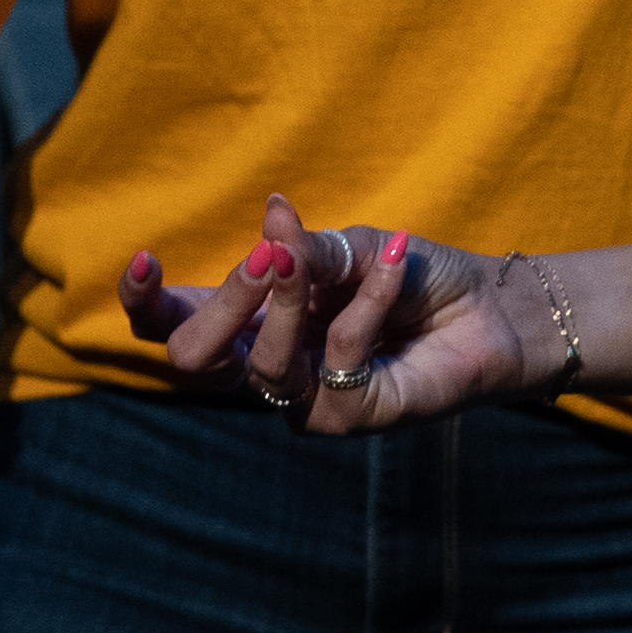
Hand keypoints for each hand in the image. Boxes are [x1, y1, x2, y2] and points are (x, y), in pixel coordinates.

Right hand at [123, 194, 557, 433]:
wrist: (488, 306)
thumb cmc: (412, 273)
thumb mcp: (355, 246)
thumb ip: (310, 248)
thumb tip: (272, 215)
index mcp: (250, 319)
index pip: (173, 324)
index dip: (144, 302)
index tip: (143, 257)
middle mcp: (265, 363)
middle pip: (196, 359)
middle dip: (222, 303)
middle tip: (267, 257)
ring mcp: (303, 398)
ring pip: (262, 365)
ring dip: (286, 302)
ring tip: (309, 258)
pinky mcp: (350, 416)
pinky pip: (339, 357)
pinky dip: (367, 299)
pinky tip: (395, 261)